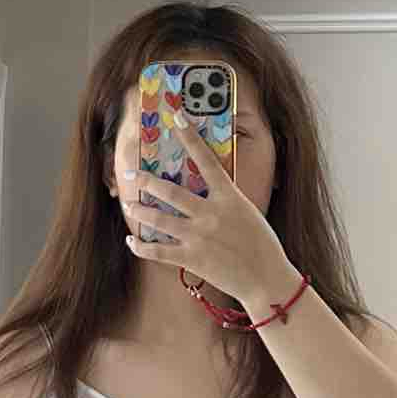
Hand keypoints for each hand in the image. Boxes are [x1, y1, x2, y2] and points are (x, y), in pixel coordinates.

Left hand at [122, 99, 293, 311]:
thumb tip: (209, 188)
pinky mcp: (192, 259)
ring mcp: (199, 237)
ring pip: (159, 220)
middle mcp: (211, 214)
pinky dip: (141, 247)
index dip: (190, 137)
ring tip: (129, 204)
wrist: (267, 279)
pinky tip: (132, 240)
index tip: (177, 117)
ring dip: (140, 211)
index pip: (206, 159)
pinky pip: (158, 252)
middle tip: (132, 174)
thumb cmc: (262, 245)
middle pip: (171, 192)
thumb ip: (227, 200)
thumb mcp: (248, 213)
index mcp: (229, 198)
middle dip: (148, 181)